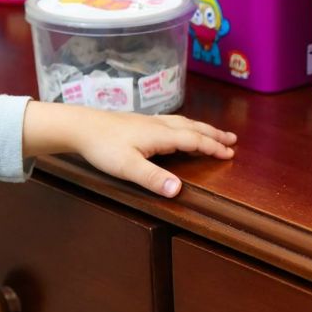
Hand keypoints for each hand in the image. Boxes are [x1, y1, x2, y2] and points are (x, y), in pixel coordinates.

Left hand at [22, 101, 235, 197]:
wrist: (79, 126)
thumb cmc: (102, 147)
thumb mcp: (127, 167)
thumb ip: (153, 178)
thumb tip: (178, 190)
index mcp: (161, 135)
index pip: (194, 140)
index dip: (212, 147)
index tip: (230, 153)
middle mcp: (159, 125)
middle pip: (193, 128)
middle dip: (214, 135)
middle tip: (232, 140)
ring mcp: (149, 122)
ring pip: (183, 123)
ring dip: (202, 128)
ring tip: (213, 133)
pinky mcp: (140, 122)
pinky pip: (172, 122)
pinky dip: (186, 125)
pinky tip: (179, 128)